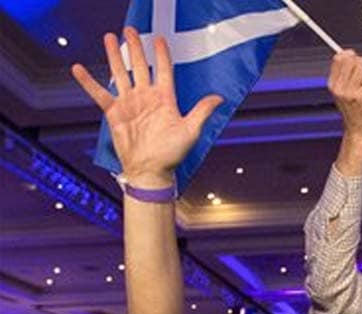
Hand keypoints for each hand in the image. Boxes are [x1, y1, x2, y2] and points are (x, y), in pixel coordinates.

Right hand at [71, 27, 221, 187]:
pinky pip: (99, 94)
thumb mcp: (190, 131)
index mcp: (165, 99)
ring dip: (115, 56)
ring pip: (121, 74)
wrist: (150, 171)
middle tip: (130, 29)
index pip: (164, 71)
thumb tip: (219, 98)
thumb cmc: (172, 154)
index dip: (162, 54)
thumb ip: (202, 112)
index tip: (160, 38)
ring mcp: (130, 103)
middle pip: (140, 66)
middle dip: (136, 47)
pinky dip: (88, 82)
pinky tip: (78, 68)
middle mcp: (146, 98)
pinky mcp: (114, 113)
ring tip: (109, 38)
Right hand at [328, 50, 361, 139]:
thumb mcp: (344, 91)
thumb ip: (345, 73)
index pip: (339, 58)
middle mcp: (339, 89)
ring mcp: (350, 94)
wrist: (358, 131)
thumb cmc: (354, 110)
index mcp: (332, 85)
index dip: (350, 55)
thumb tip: (348, 53)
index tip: (356, 58)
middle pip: (353, 61)